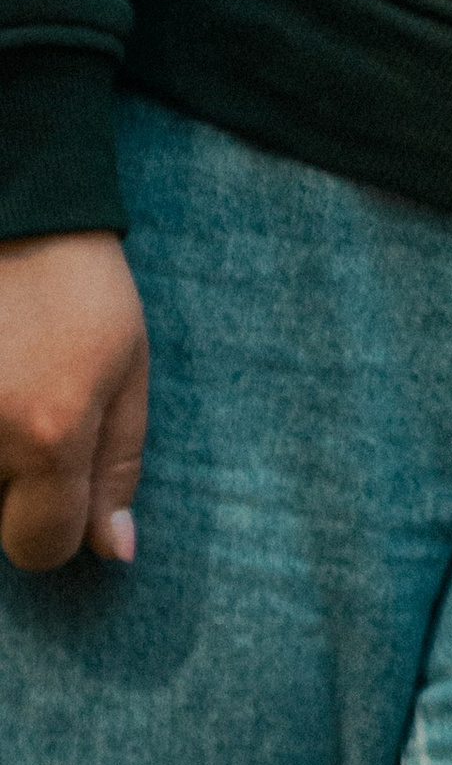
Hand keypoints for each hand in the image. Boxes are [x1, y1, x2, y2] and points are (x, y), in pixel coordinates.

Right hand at [0, 231, 148, 571]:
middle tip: (25, 412)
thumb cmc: (80, 288)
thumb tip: (112, 552)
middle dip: (10, 491)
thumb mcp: (127, 370)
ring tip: (5, 393)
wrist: (14, 213)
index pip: (40, 547)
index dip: (56, 525)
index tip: (59, 483)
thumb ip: (117, 468)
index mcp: (48, 435)